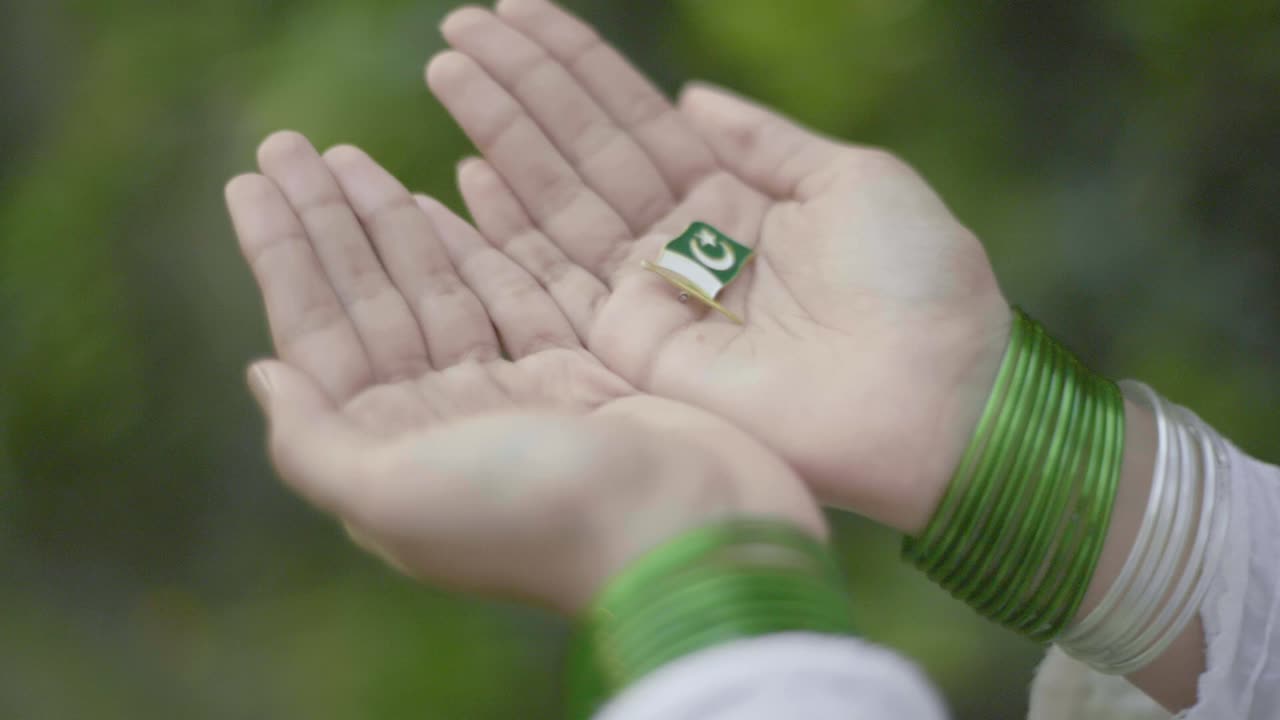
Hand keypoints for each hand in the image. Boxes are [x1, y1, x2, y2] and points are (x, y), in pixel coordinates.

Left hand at [225, 133, 821, 610]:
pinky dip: (473, 247)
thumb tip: (264, 371)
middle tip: (290, 143)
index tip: (252, 182)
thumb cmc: (532, 518)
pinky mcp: (572, 373)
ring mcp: (508, 395)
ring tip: (347, 156)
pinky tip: (435, 199)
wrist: (679, 531)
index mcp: (390, 452)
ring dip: (389, 223)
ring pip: (435, 289)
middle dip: (330, 223)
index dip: (285, 257)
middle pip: (372, 302)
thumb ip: (313, 442)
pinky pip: (509, 295)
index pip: (320, 336)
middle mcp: (441, 421)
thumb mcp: (392, 497)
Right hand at [426, 0, 1011, 532]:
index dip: (575, 66)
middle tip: (458, 26)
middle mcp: (684, 245)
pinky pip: (558, 279)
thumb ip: (763, 140)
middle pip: (583, 152)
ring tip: (450, 67)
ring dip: (501, 135)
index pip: (634, 120)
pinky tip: (465, 174)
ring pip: (559, 201)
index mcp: (736, 200)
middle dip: (522, 88)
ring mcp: (653, 297)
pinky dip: (509, 229)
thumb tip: (688, 96)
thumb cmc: (916, 283)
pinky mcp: (634, 349)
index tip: (517, 9)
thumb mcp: (852, 180)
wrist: (935, 396)